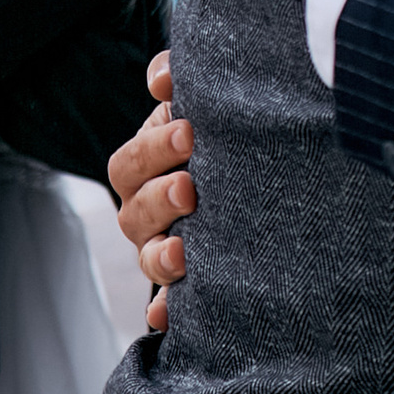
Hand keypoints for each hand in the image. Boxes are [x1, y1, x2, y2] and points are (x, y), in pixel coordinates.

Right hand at [108, 51, 194, 331]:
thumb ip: (178, 81)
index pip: (133, 159)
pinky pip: (170, 306)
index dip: (154, 146)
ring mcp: (163, 250)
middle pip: (133, 209)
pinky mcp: (186, 286)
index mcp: (145, 169)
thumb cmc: (219, 142)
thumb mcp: (201, 109)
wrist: (260, 191)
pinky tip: (168, 316)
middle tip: (191, 186)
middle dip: (159, 197)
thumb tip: (163, 77)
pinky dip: (167, 311)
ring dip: (162, 255)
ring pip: (149, 258)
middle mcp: (147, 213)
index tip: (189, 132)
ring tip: (186, 248)